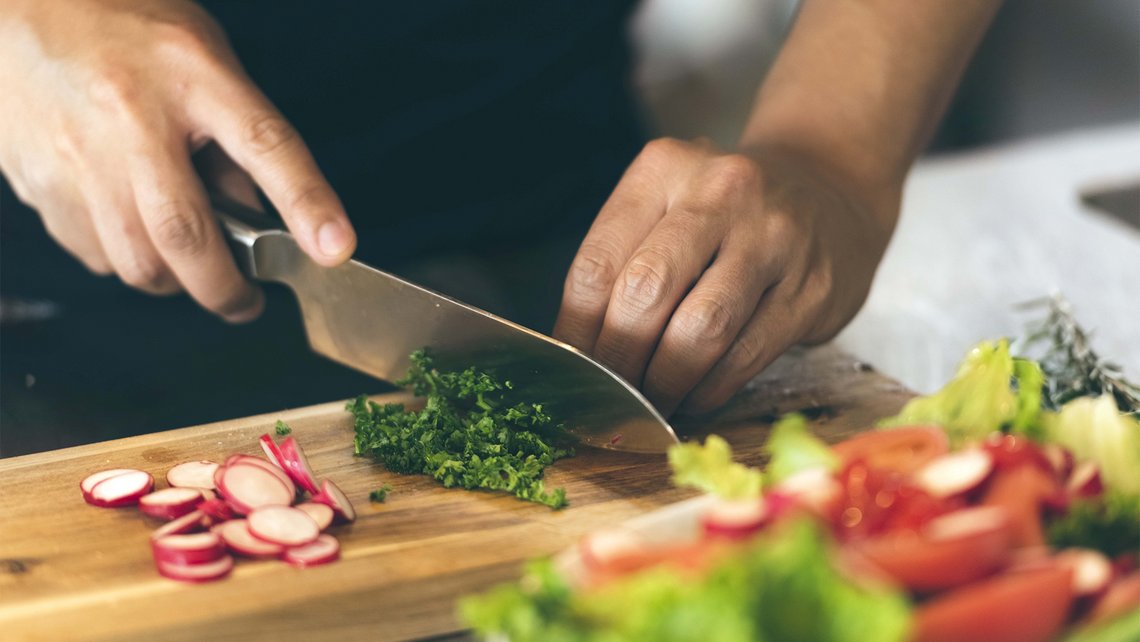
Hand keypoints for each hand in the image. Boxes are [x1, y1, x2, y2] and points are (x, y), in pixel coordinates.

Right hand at [0, 0, 354, 321]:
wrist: (20, 4)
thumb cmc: (122, 25)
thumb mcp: (203, 60)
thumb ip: (237, 138)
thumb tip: (260, 220)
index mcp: (189, 73)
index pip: (265, 145)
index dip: (306, 203)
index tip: (334, 248)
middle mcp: (130, 115)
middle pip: (185, 233)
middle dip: (224, 289)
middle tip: (245, 301)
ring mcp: (77, 152)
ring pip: (135, 261)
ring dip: (173, 281)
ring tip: (189, 266)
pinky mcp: (40, 182)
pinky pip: (92, 252)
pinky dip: (123, 259)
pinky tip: (130, 229)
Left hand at [553, 138, 895, 415]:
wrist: (830, 188)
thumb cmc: (726, 213)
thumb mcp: (668, 206)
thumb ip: (623, 263)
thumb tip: (576, 352)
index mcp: (663, 169)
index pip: (597, 264)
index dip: (578, 331)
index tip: (573, 368)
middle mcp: (720, 193)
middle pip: (645, 293)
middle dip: (620, 359)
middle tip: (612, 391)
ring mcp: (773, 238)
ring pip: (700, 329)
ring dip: (665, 380)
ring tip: (652, 400)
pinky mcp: (812, 288)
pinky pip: (746, 353)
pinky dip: (710, 387)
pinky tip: (694, 394)